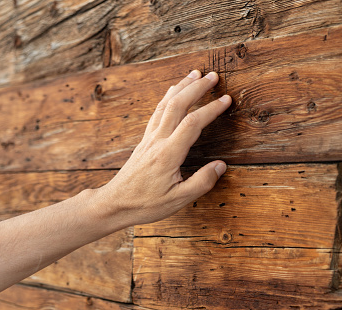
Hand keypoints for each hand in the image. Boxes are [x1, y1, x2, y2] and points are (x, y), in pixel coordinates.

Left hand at [95, 70, 230, 227]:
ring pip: (166, 105)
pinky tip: (174, 91)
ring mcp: (149, 138)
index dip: (211, 109)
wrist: (115, 203)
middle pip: (178, 105)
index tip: (226, 99)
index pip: (192, 124)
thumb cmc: (146, 204)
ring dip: (182, 87)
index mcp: (168, 154)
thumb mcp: (178, 200)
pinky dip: (168, 97)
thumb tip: (221, 165)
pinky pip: (157, 111)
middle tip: (213, 76)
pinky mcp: (145, 140)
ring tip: (196, 74)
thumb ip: (202, 182)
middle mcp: (158, 141)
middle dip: (196, 88)